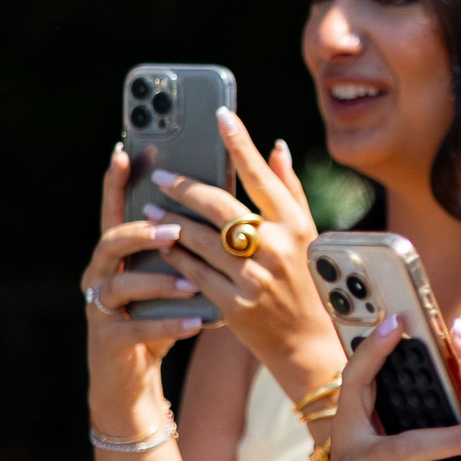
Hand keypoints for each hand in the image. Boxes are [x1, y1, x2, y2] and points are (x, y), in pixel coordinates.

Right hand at [83, 144, 205, 436]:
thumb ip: (187, 242)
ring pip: (120, 285)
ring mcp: (99, 307)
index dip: (115, 181)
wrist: (136, 379)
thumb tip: (222, 198)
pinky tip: (195, 322)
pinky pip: (136, 329)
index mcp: (119, 254)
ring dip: (157, 281)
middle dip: (141, 233)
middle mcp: (102, 275)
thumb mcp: (175, 275)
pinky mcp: (108, 340)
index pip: (115, 209)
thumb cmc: (161, 316)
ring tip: (190, 282)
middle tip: (175, 229)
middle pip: (111, 242)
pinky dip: (167, 325)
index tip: (124, 151)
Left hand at [143, 108, 343, 401]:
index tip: (220, 115)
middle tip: (161, 175)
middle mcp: (276, 248)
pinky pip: (194, 273)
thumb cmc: (308, 283)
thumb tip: (276, 146)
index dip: (240, 143)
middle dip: (185, 187)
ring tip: (151, 210)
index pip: (262, 175)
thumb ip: (289, 190)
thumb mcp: (307, 236)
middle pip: (221, 206)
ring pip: (200, 239)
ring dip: (171, 222)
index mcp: (295, 226)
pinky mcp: (234, 304)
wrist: (309, 344)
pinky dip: (175, 257)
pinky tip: (162, 246)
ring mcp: (254, 278)